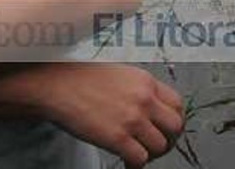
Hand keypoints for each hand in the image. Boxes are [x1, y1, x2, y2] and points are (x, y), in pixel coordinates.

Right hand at [33, 62, 183, 166]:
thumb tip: (150, 109)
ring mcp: (132, 119)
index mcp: (146, 81)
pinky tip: (127, 162)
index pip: (177, 104)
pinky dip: (135, 165)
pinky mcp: (117, 138)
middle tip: (156, 147)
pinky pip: (140, 159)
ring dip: (151, 154)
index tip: (165, 129)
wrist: (56, 85)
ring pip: (160, 146)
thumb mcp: (119, 74)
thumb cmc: (81, 79)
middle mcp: (144, 99)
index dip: (173, 120)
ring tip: (139, 155)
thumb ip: (138, 89)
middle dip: (169, 140)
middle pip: (175, 126)